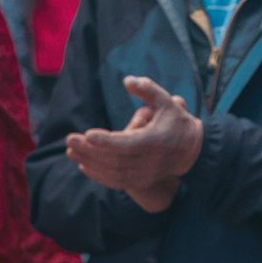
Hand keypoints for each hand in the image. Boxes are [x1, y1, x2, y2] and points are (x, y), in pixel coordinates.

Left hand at [65, 76, 203, 212]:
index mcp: (155, 140)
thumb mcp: (166, 101)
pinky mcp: (141, 181)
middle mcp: (149, 161)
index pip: (127, 144)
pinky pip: (116, 181)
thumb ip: (148, 89)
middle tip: (70, 140)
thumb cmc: (176, 122)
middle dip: (89, 150)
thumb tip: (127, 80)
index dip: (105, 141)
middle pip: (114, 159)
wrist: (192, 151)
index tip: (86, 134)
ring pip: (112, 172)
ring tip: (71, 151)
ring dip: (90, 162)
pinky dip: (98, 175)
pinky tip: (83, 165)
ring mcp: (145, 173)